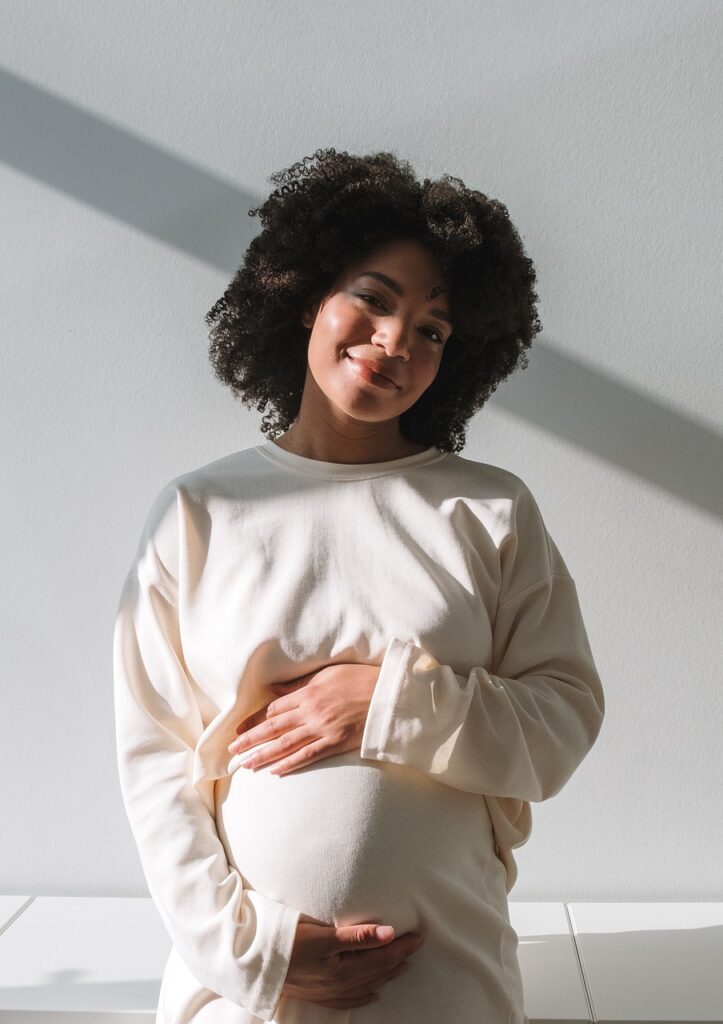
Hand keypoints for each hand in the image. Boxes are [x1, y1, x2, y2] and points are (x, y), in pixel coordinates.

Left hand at [226, 663, 378, 775]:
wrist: (387, 693)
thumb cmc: (358, 679)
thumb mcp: (326, 673)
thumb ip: (299, 684)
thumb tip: (274, 689)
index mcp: (308, 692)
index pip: (273, 709)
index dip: (254, 721)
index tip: (239, 730)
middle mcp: (311, 711)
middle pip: (274, 728)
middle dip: (251, 740)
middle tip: (232, 750)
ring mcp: (323, 728)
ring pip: (287, 744)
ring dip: (265, 755)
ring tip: (247, 764)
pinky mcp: (336, 742)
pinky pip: (309, 755)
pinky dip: (291, 764)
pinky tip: (276, 771)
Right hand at [284, 919, 425, 1008]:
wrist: (258, 965)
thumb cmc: (290, 943)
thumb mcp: (324, 936)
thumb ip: (358, 936)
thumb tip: (388, 933)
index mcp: (346, 970)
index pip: (382, 957)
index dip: (401, 946)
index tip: (418, 936)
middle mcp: (342, 985)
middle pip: (378, 971)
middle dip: (398, 958)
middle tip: (416, 945)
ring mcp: (331, 992)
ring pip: (367, 984)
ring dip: (386, 974)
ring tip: (401, 965)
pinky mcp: (319, 994)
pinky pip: (349, 999)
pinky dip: (364, 996)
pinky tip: (373, 994)